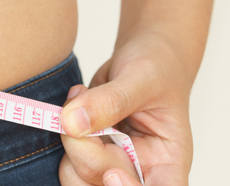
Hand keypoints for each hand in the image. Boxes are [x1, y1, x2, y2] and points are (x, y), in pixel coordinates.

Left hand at [58, 32, 194, 184]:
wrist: (143, 56)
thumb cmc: (157, 68)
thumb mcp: (141, 78)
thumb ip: (111, 101)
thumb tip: (72, 123)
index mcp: (167, 162)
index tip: (113, 174)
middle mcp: (139, 170)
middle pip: (102, 182)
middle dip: (84, 150)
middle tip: (81, 110)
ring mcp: (112, 164)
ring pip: (78, 176)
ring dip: (69, 142)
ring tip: (80, 102)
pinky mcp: (89, 152)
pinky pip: (66, 160)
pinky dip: (62, 133)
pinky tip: (76, 104)